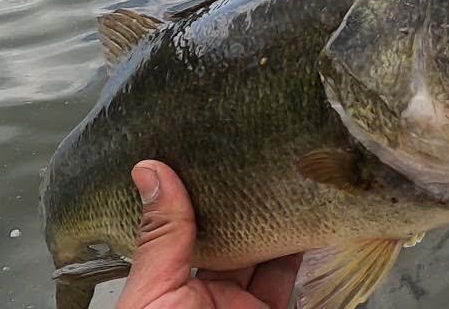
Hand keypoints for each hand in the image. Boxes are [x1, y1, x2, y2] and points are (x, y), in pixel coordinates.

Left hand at [116, 160, 300, 308]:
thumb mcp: (153, 292)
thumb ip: (161, 238)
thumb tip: (149, 170)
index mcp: (168, 287)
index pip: (183, 233)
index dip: (194, 197)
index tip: (204, 154)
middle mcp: (206, 294)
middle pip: (228, 241)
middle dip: (239, 205)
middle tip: (250, 158)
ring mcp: (241, 304)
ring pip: (262, 254)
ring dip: (271, 221)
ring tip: (279, 176)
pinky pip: (286, 276)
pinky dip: (296, 248)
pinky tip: (299, 216)